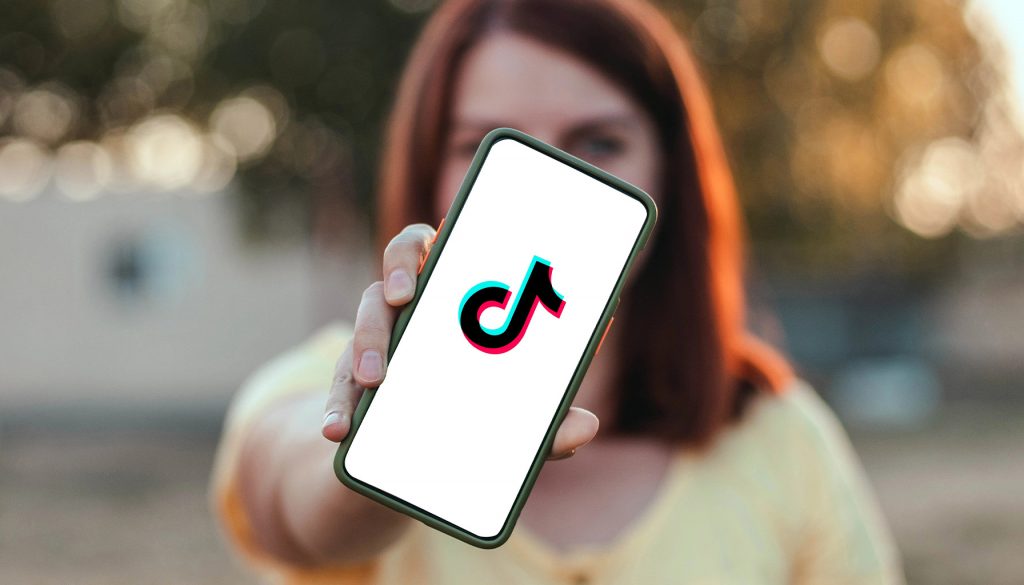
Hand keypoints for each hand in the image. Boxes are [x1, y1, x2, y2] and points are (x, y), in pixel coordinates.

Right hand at [320, 223, 599, 459]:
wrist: (414, 457)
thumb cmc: (473, 411)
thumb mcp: (512, 417)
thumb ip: (545, 423)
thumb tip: (587, 428)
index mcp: (446, 299)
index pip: (429, 248)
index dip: (427, 242)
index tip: (439, 240)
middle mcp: (405, 312)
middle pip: (390, 274)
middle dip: (395, 276)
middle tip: (405, 297)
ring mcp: (375, 346)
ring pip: (362, 325)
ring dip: (367, 347)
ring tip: (376, 381)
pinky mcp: (349, 386)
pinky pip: (337, 390)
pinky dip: (336, 410)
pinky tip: (337, 431)